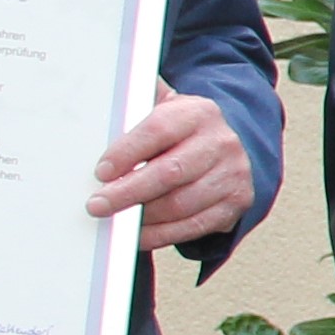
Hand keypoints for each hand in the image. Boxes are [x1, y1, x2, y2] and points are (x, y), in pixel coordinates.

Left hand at [91, 82, 255, 247]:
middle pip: (170, 172)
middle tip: (98, 204)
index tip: (101, 171)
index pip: (158, 131)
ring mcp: (232, 174)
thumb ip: (138, 103)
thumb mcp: (167, 108)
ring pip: (181, 204)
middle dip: (128, 192)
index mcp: (198, 113)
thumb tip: (102, 100)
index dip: (126, 153)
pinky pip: (194, 226)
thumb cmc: (185, 132)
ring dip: (143, 217)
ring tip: (116, 220)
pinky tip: (139, 235)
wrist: (232, 148)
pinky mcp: (235, 203)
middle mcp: (221, 142)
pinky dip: (162, 235)